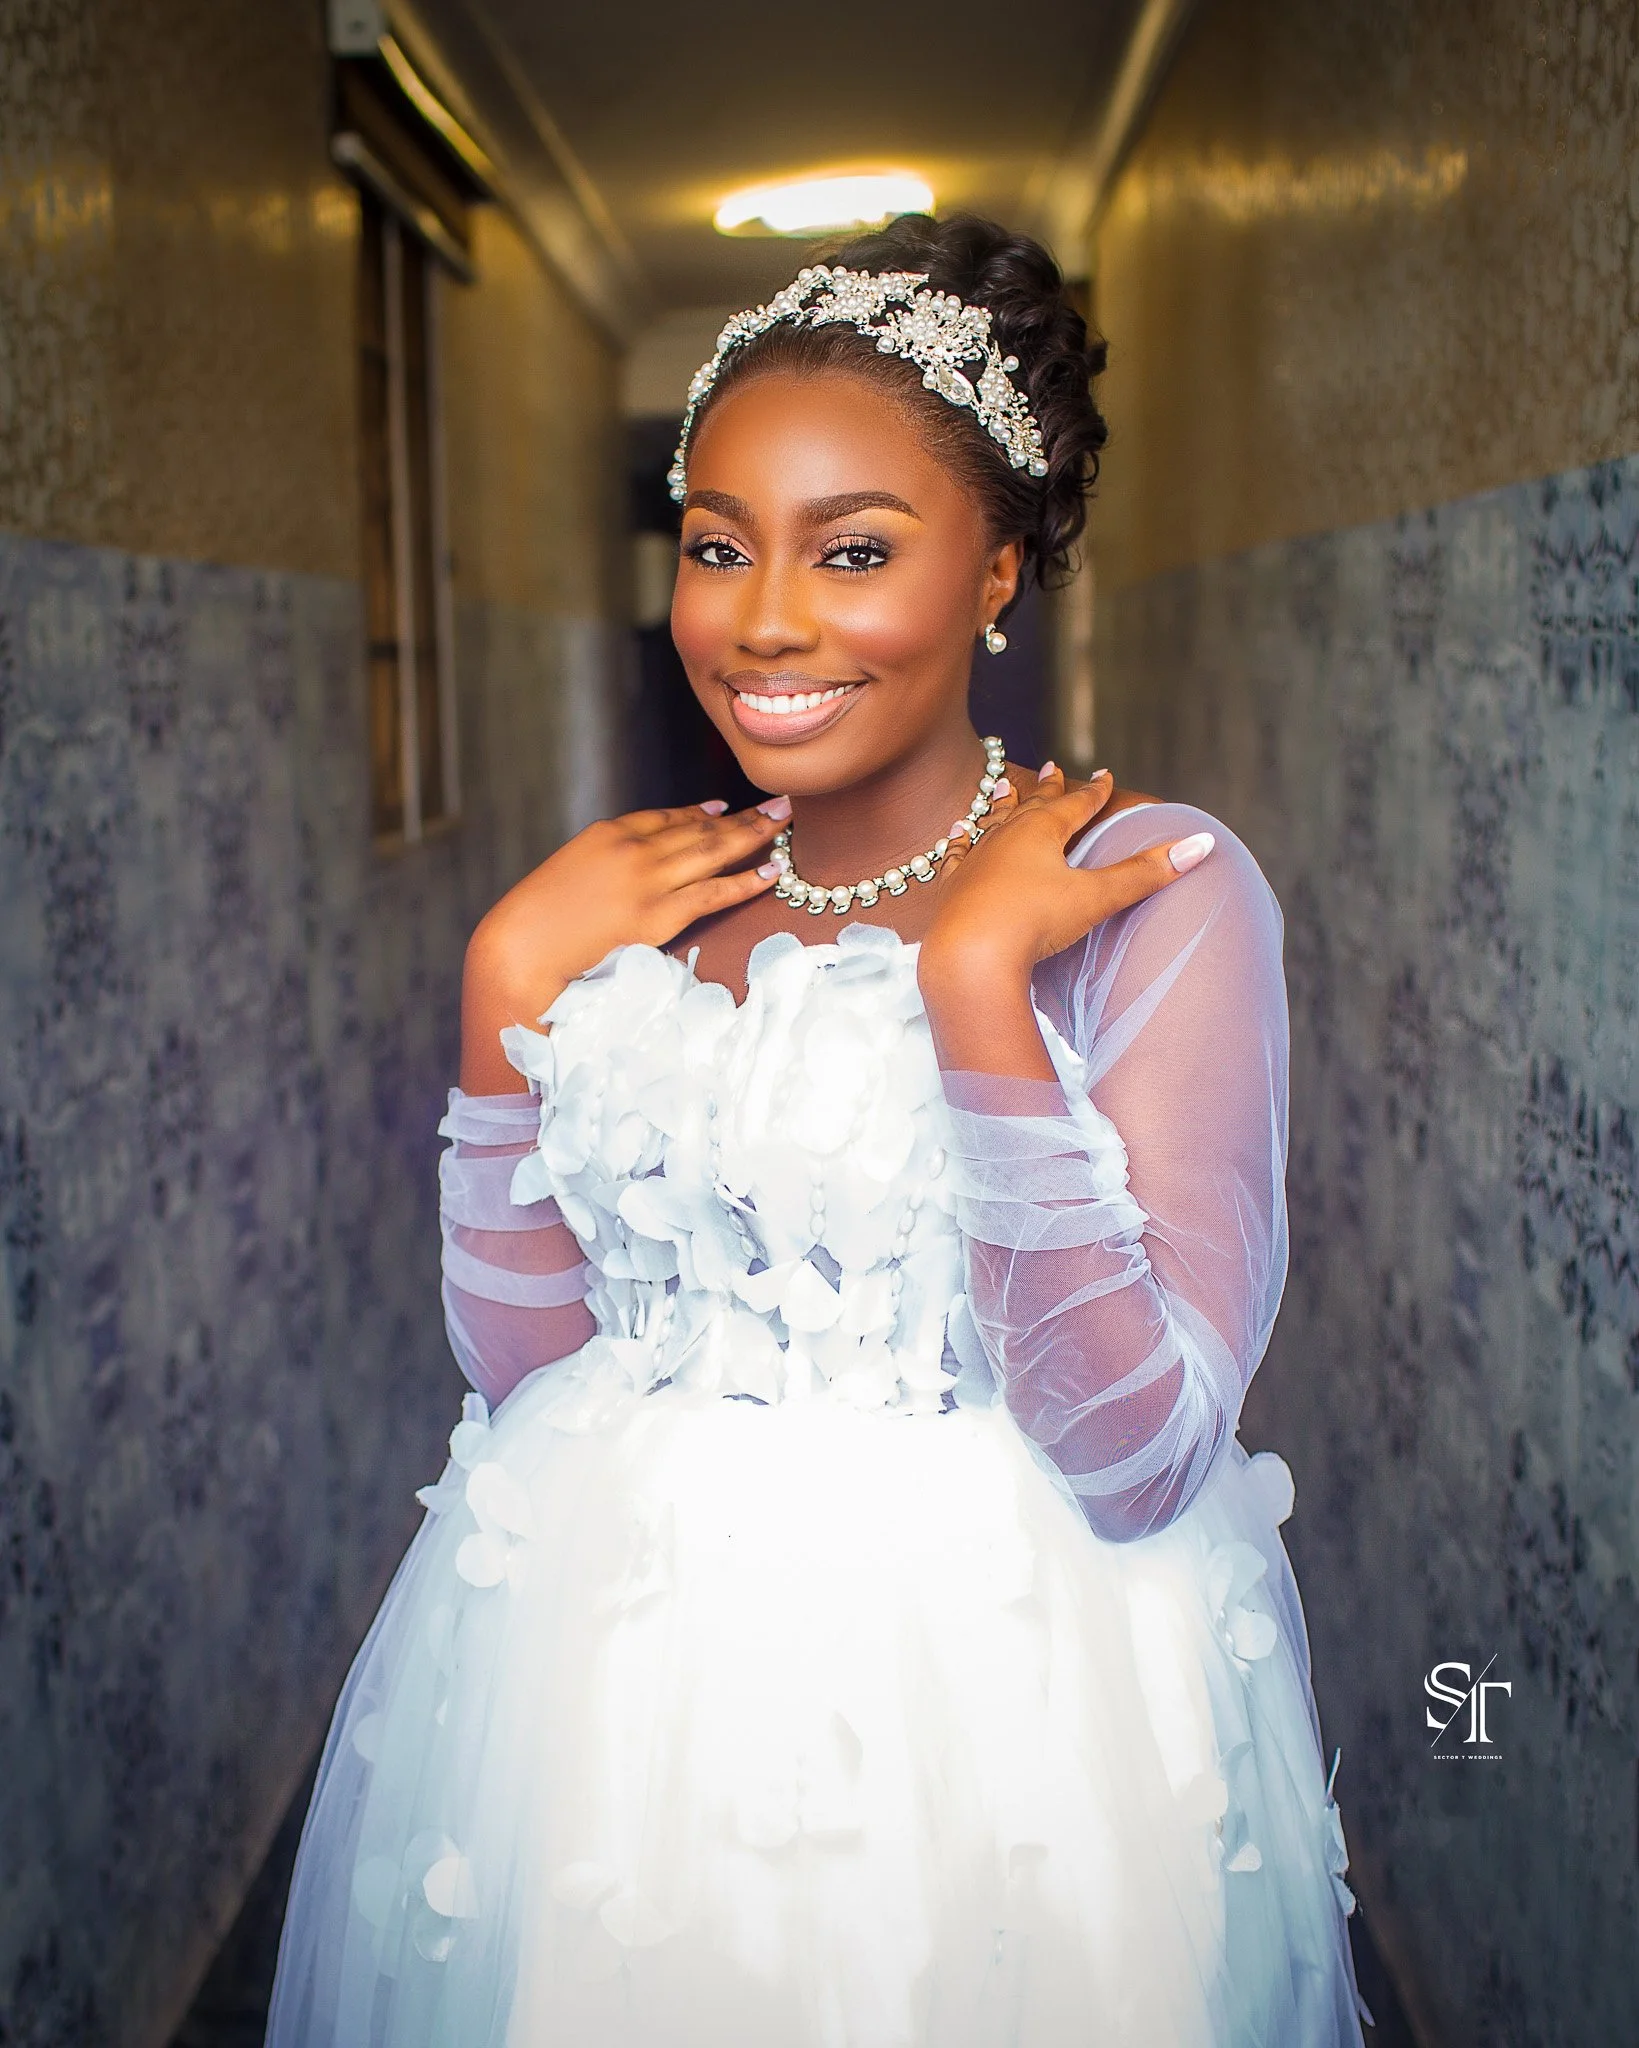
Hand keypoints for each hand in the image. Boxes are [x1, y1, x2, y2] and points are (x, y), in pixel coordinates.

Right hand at [461, 797, 785, 1090]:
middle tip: (781, 802)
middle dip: (744, 816)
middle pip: (700, 827)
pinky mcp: (659, 915)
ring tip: (787, 823)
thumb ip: (602, 868)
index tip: (724, 808)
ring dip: (756, 835)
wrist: (519, 948)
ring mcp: (648, 881)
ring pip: (714, 851)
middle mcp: (633, 849)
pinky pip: (715, 892)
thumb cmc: (535, 923)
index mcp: (607, 834)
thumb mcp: (568, 879)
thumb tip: (627, 877)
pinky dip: (747, 879)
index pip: (665, 817)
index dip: (699, 813)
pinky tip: (773, 870)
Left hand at [918, 762, 1213, 1079]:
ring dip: (1001, 806)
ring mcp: (975, 861)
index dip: (1093, 791)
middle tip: (1052, 767)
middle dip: (1047, 788)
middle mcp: (1005, 838)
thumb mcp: (1096, 897)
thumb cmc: (1034, 923)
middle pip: (1032, 806)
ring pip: (990, 824)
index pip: (1075, 804)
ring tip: (1001, 788)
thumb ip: (1145, 872)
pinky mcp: (952, 888)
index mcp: (1041, 832)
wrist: (969, 957)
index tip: (1104, 774)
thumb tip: (1204, 843)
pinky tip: (956, 835)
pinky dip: (959, 842)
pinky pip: (956, 856)